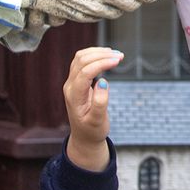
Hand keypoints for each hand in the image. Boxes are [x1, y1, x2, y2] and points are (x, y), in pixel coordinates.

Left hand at [62, 46, 121, 171]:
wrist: (84, 137)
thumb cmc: (92, 131)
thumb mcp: (98, 122)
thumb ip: (100, 103)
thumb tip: (102, 82)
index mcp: (74, 96)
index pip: (85, 72)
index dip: (101, 63)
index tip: (117, 61)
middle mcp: (70, 86)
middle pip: (81, 60)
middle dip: (101, 55)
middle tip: (120, 56)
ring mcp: (72, 82)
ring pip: (81, 58)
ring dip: (98, 52)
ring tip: (116, 54)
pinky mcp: (77, 81)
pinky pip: (82, 61)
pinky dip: (95, 55)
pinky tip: (107, 56)